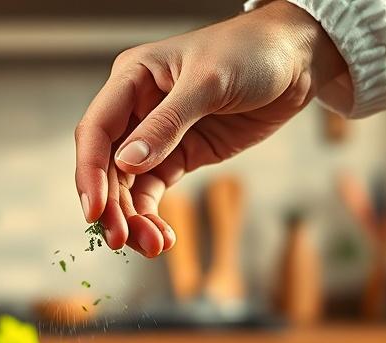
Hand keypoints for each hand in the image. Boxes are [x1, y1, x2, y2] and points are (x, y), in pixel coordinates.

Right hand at [74, 0, 345, 256]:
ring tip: (152, 246)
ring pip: (127, 186)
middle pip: (106, 167)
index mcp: (131, 79)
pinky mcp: (179, 156)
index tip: (95, 210)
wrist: (296, 60)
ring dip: (134, 219)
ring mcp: (154, 136)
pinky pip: (153, 192)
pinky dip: (153, 217)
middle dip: (112, 206)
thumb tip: (127, 164)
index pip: (96, 131)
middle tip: (121, 240)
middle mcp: (134, 109)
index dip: (89, 172)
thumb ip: (167, 124)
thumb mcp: (208, 83)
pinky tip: (163, 238)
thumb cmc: (251, 52)